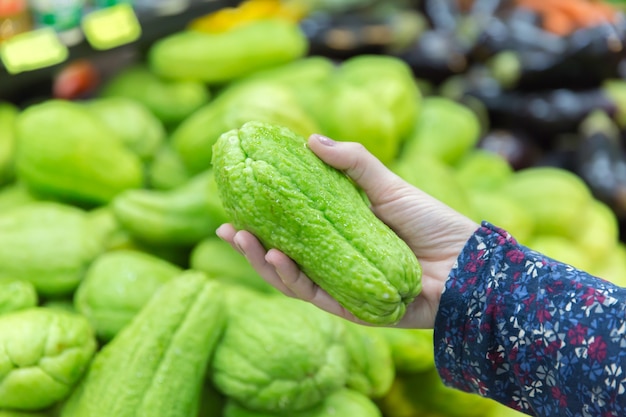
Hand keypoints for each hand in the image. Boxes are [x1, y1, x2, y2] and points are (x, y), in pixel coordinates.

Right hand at [217, 134, 478, 327]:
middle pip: (284, 258)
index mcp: (340, 235)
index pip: (292, 230)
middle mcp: (336, 263)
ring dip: (263, 263)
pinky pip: (316, 297)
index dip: (262, 220)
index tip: (235, 204)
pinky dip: (293, 280)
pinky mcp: (355, 309)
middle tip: (228, 228)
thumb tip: (311, 140)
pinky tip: (276, 260)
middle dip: (251, 247)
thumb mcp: (388, 186)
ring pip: (292, 281)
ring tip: (244, 240)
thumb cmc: (432, 223)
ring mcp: (343, 287)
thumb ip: (354, 163)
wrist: (469, 263)